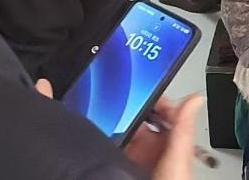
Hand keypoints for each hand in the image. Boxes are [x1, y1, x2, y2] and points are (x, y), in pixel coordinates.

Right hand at [36, 81, 202, 178]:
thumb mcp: (175, 169)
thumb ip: (182, 136)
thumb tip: (195, 99)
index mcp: (161, 152)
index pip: (156, 114)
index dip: (148, 95)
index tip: (139, 79)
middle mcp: (138, 156)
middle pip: (124, 120)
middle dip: (111, 101)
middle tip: (99, 81)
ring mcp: (116, 162)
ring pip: (99, 132)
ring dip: (83, 112)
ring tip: (70, 92)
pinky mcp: (97, 166)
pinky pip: (82, 146)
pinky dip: (68, 130)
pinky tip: (54, 108)